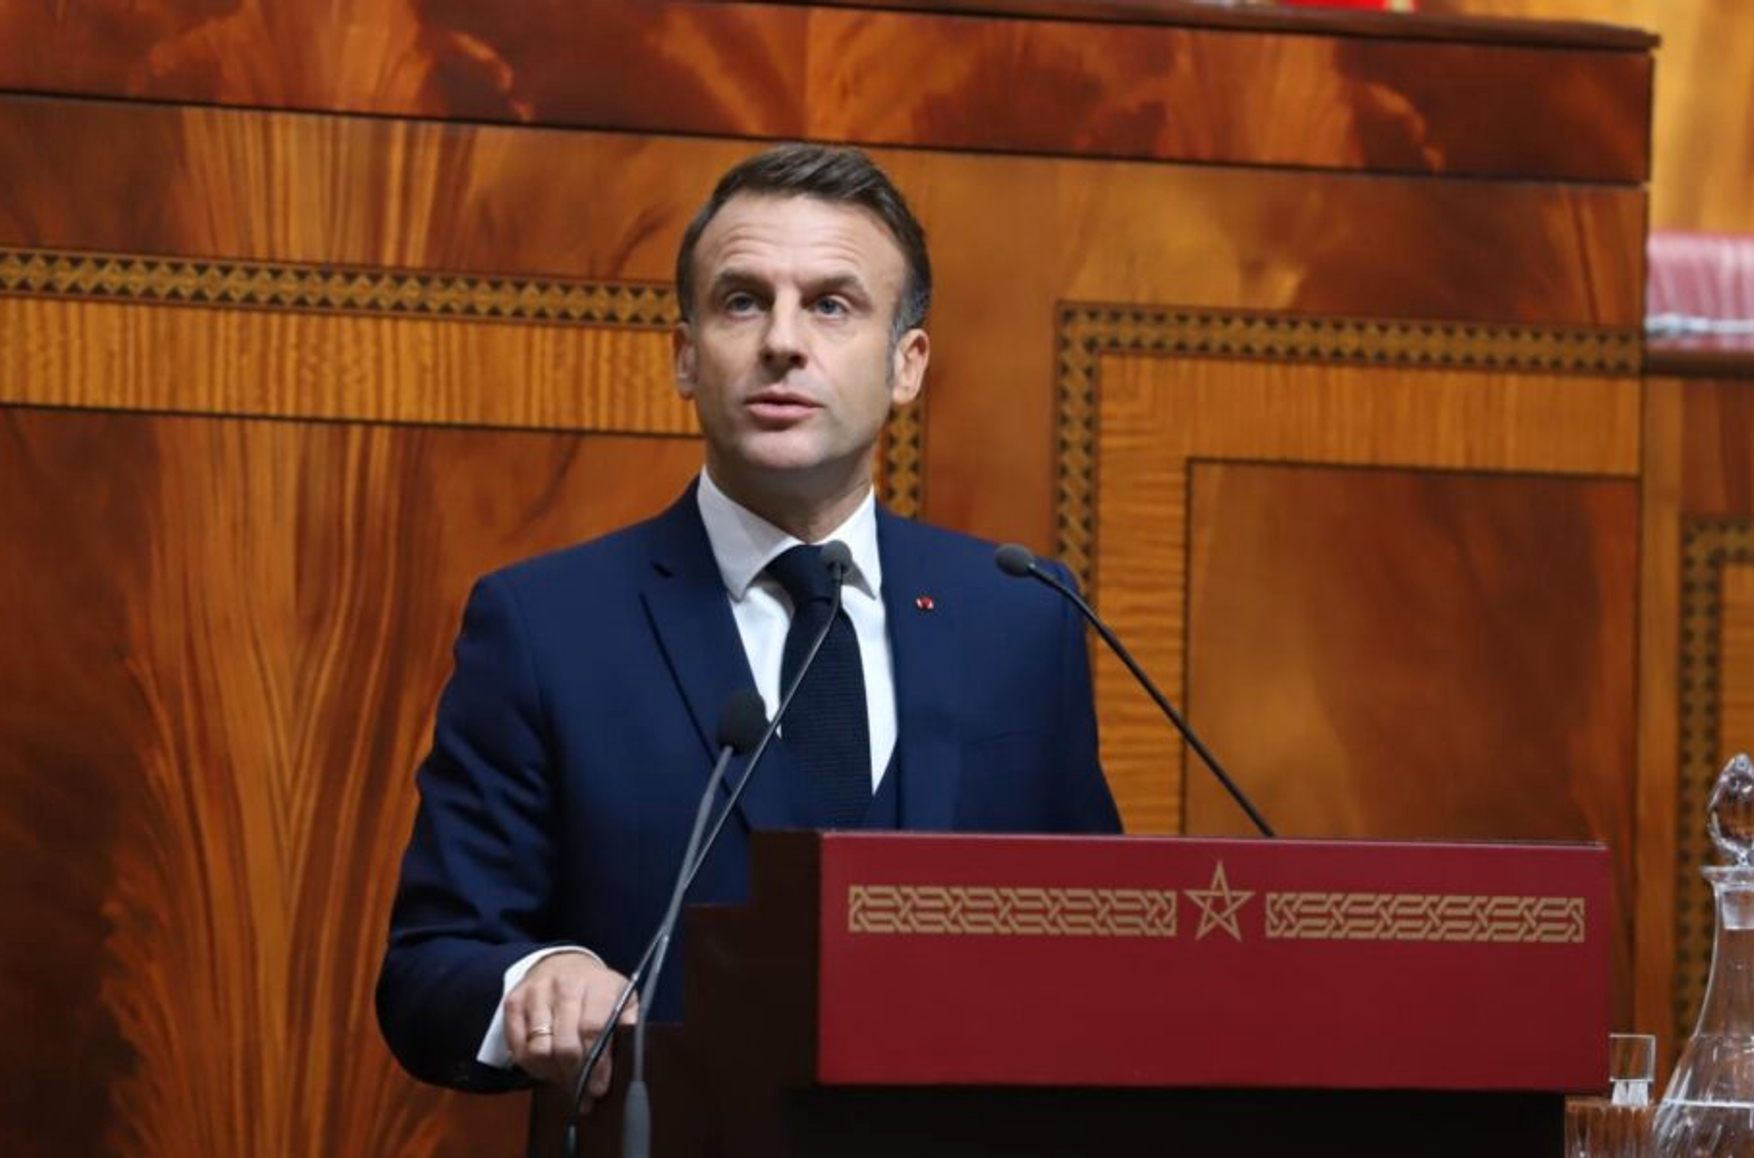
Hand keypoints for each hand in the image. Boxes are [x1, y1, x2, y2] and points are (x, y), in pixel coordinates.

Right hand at [504, 953, 638, 1102]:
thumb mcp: (623, 998)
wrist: (562, 963)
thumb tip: (631, 1048)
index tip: (598, 1087)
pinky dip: (532, 1065)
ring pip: (538, 1051)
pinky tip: (547, 1065)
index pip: (593, 1030)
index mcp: (597, 984)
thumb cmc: (597, 989)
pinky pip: (518, 1049)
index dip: (597, 1065)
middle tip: (582, 1087)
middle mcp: (564, 985)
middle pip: (564, 1045)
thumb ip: (629, 1022)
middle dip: (574, 1073)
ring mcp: (536, 993)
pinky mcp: (513, 1002)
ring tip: (565, 1074)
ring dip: (552, 1072)